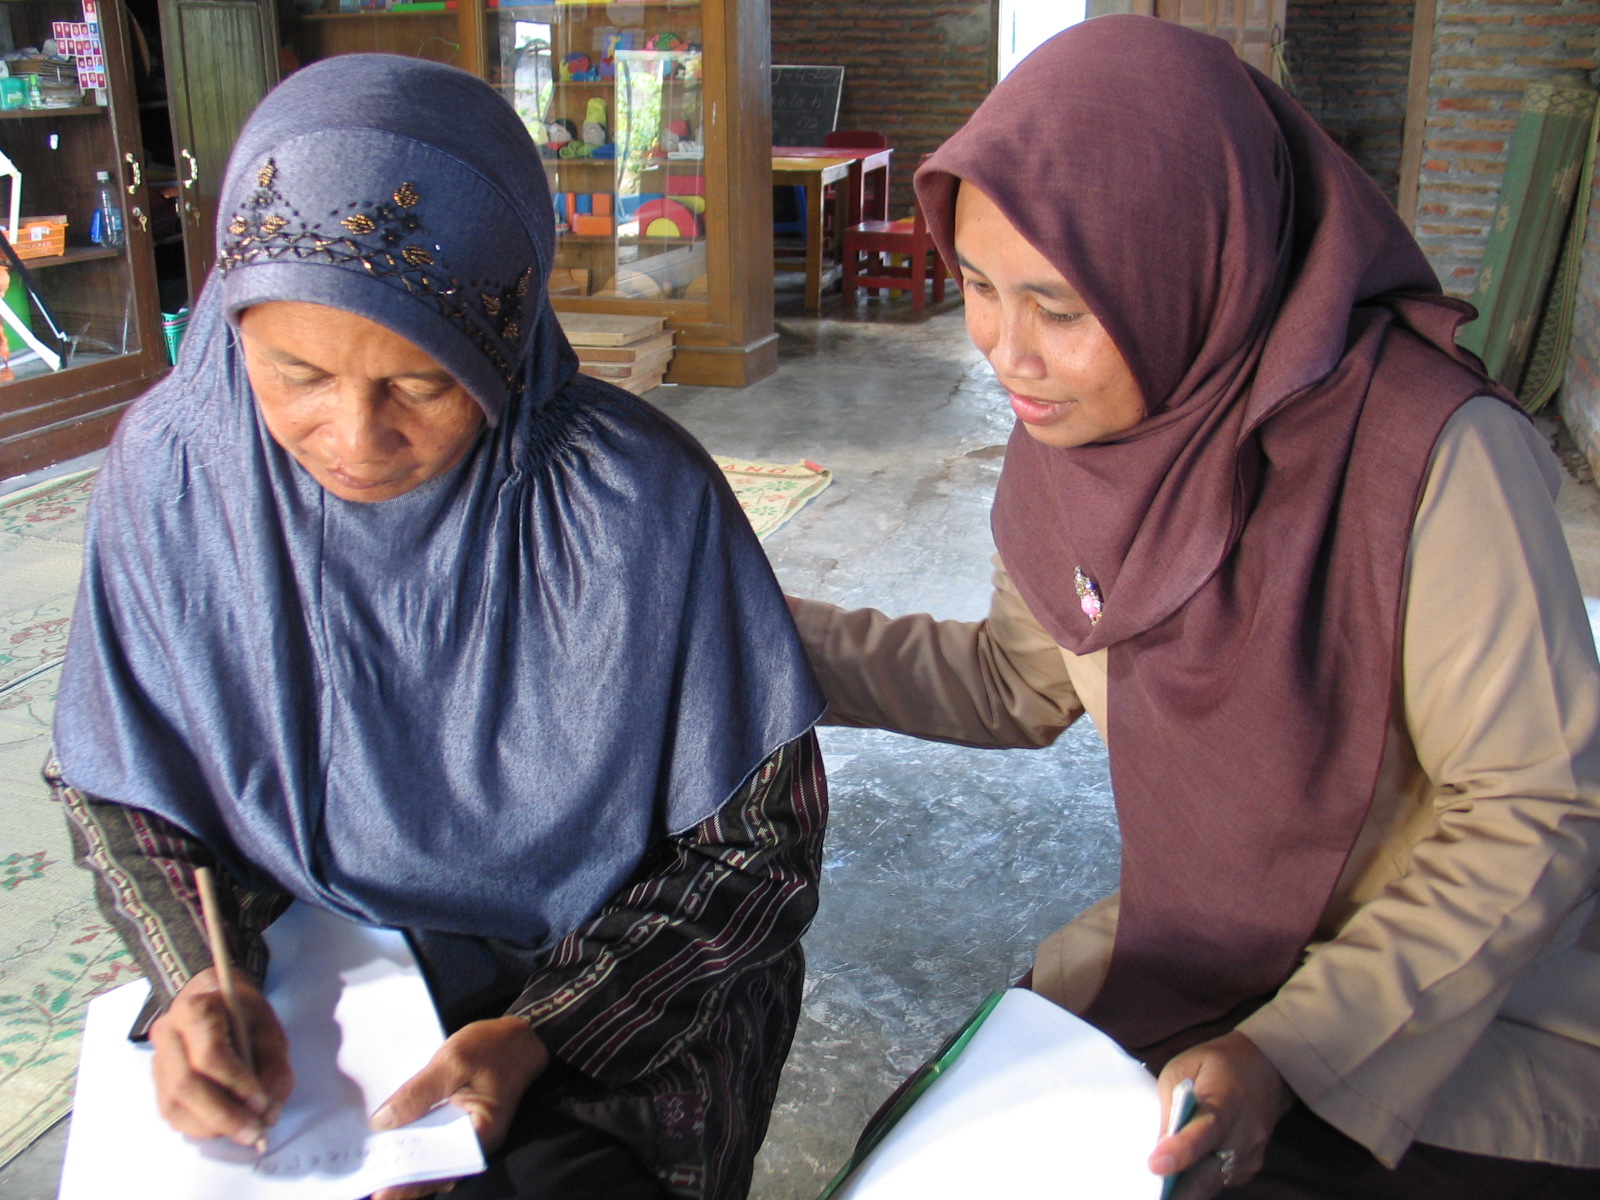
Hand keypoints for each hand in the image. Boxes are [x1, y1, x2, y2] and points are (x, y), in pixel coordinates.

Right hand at [149, 967, 293, 1148]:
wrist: (214, 1001)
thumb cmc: (243, 1015)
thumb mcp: (269, 1029)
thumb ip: (274, 1069)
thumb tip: (267, 1114)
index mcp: (195, 1010)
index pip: (209, 1055)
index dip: (236, 1083)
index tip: (261, 1102)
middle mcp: (167, 1034)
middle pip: (185, 1085)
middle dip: (223, 1116)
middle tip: (254, 1131)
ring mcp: (158, 1060)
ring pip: (174, 1105)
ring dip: (212, 1127)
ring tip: (244, 1132)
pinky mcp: (158, 1082)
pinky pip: (173, 1114)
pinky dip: (201, 1127)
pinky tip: (225, 1126)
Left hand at [368, 1016, 550, 1199]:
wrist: (520, 1036)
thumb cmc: (493, 1047)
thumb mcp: (453, 1062)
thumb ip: (418, 1093)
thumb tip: (382, 1122)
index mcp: (480, 1134)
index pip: (440, 1168)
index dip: (409, 1182)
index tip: (380, 1191)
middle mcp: (474, 1143)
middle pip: (433, 1168)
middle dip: (401, 1174)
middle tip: (368, 1177)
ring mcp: (466, 1134)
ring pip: (431, 1155)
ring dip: (404, 1158)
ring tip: (372, 1163)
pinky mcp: (458, 1123)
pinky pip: (433, 1138)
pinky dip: (413, 1139)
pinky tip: (389, 1137)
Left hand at [1147, 1031, 1292, 1196]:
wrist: (1264, 1069)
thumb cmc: (1215, 1066)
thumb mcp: (1182, 1069)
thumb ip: (1170, 1106)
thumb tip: (1158, 1148)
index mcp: (1228, 1098)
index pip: (1206, 1129)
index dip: (1181, 1150)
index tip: (1155, 1165)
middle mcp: (1247, 1132)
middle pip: (1209, 1171)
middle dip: (1176, 1188)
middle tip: (1148, 1190)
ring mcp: (1252, 1154)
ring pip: (1210, 1183)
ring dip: (1184, 1185)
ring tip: (1161, 1177)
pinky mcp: (1249, 1168)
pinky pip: (1217, 1181)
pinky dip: (1197, 1179)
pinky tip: (1184, 1166)